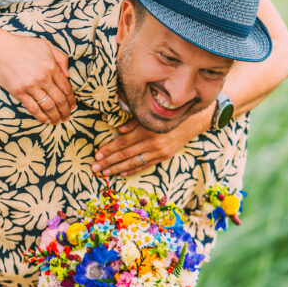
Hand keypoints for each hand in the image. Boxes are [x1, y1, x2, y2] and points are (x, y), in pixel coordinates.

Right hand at [0, 28, 75, 123]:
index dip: (71, 100)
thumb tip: (68, 75)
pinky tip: (45, 120)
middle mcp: (43, 78)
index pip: (66, 88)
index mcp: (51, 66)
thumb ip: (60, 58)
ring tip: (57, 121)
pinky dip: (41, 116)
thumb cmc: (22, 45)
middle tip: (67, 117)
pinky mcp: (18, 92)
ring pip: (48, 106)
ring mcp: (30, 86)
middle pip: (59, 100)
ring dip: (55, 116)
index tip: (73, 106)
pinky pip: (33, 108)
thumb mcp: (45, 45)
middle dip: (65, 111)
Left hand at [91, 109, 212, 176]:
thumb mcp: (151, 113)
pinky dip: (133, 170)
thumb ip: (134, 122)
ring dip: (117, 169)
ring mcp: (159, 151)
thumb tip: (118, 130)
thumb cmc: (168, 113)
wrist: (193, 120)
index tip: (97, 154)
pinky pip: (145, 165)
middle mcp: (152, 142)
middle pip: (125, 154)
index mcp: (146, 129)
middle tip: (94, 168)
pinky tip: (122, 173)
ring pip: (133, 162)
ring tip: (105, 173)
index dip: (109, 149)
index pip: (122, 141)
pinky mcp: (164, 157)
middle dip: (108, 162)